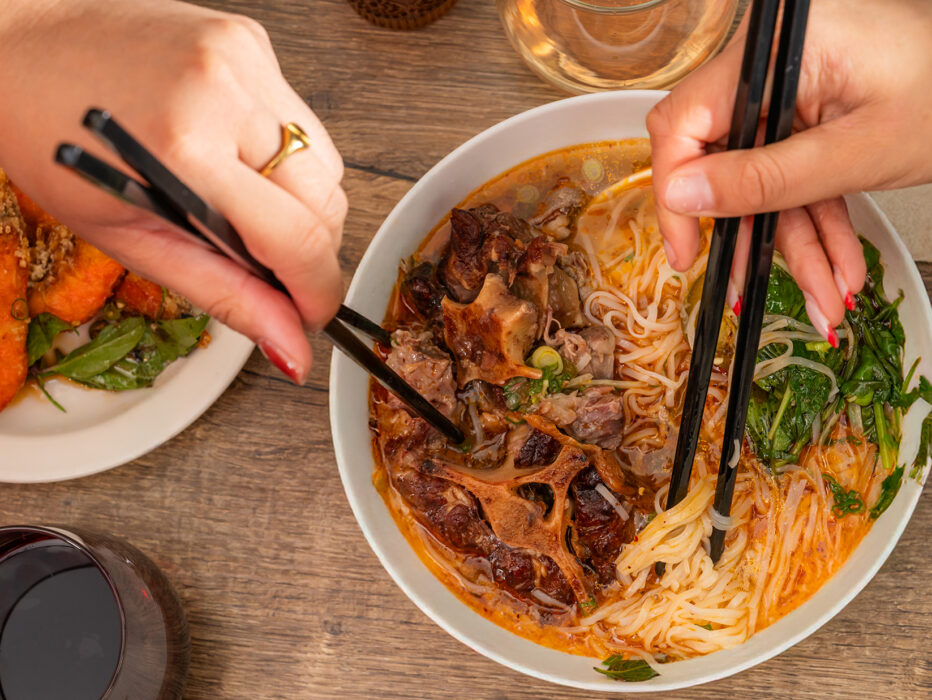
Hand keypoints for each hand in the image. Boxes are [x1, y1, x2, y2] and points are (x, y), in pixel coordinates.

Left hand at [0, 0, 346, 383]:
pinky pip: (302, 122)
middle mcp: (225, 90)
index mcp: (184, 146)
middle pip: (330, 201)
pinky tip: (235, 156)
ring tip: (243, 207)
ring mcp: (243, 58)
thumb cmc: (50, 138)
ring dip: (302, 204)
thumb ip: (223, 293)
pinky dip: (282, 157)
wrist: (19, 47)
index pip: (299, 238)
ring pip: (327, 163)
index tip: (311, 313)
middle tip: (273, 270)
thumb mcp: (128, 237)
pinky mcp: (251, 40)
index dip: (319, 291)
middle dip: (313, 252)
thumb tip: (289, 345)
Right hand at [647, 0, 931, 338]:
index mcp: (778, 49)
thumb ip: (765, 177)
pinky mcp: (810, 116)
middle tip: (743, 289)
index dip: (675, 191)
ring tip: (820, 298)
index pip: (685, 122)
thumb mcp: (857, 151)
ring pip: (762, 181)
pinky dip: (814, 224)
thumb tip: (680, 195)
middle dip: (746, 234)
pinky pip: (793, 177)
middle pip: (722, 160)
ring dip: (790, 244)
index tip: (686, 250)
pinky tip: (837, 269)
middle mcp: (775, 67)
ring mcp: (792, 93)